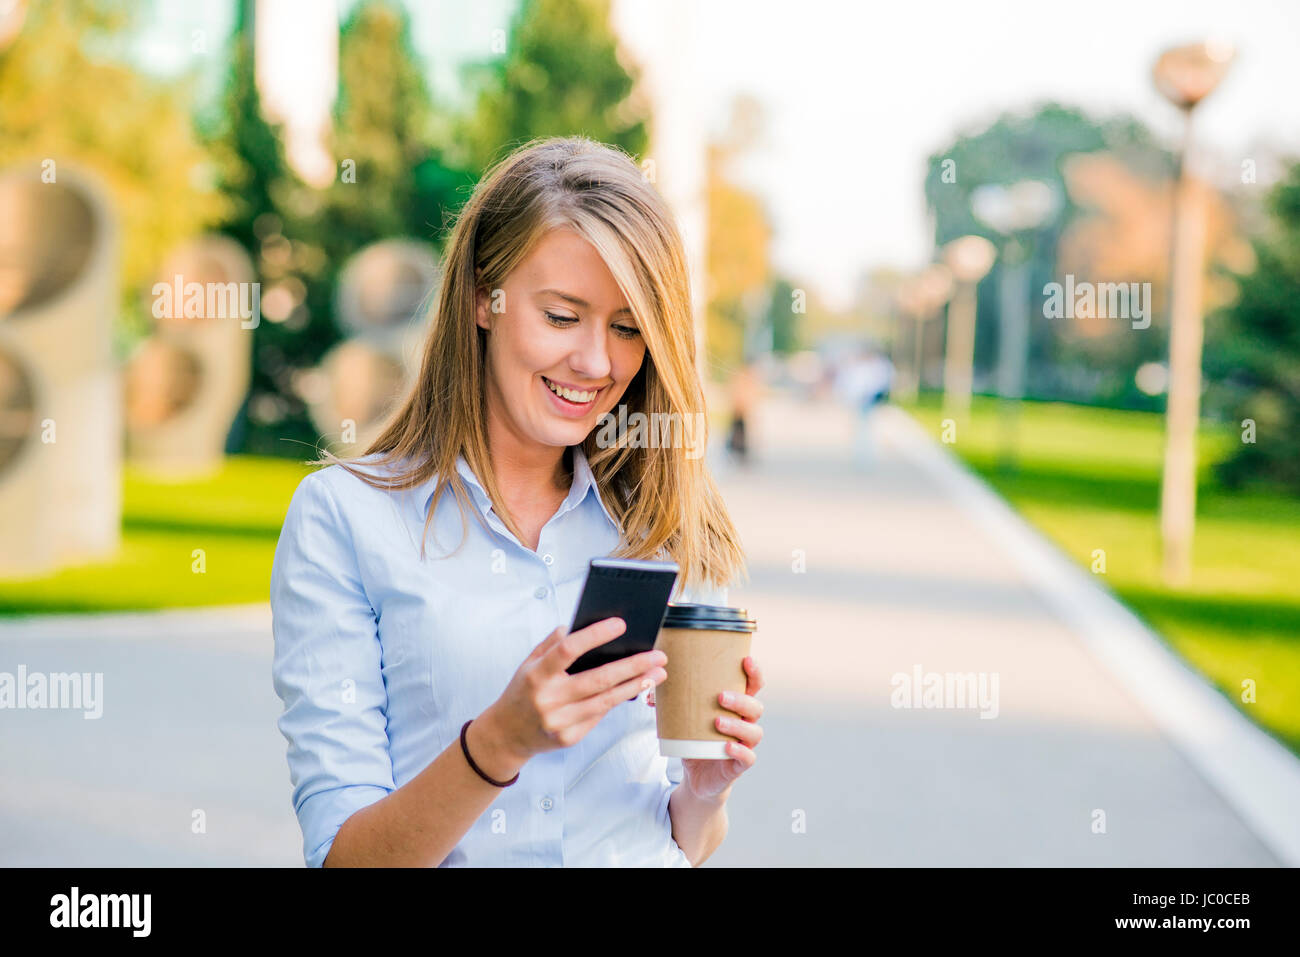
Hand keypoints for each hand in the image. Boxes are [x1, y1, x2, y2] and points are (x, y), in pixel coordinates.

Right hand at [481, 618, 668, 766]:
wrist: (506, 734)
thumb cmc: (522, 692)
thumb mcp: (528, 663)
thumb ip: (551, 644)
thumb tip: (577, 626)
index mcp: (537, 675)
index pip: (568, 650)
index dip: (595, 635)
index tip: (620, 624)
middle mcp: (548, 700)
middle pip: (598, 680)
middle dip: (633, 666)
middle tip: (658, 655)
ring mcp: (560, 722)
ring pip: (606, 701)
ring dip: (636, 685)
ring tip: (657, 673)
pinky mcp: (569, 738)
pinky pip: (599, 715)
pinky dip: (616, 700)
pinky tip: (633, 688)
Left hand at [649, 655, 764, 801]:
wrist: (697, 777)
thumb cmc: (694, 740)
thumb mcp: (684, 719)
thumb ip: (671, 703)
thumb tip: (650, 690)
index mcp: (736, 707)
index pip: (753, 686)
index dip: (754, 673)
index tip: (746, 660)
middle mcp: (745, 723)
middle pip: (756, 707)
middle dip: (740, 700)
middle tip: (720, 696)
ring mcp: (745, 744)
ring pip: (754, 732)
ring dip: (737, 725)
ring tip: (717, 721)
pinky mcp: (739, 765)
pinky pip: (748, 757)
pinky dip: (739, 750)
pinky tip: (727, 746)